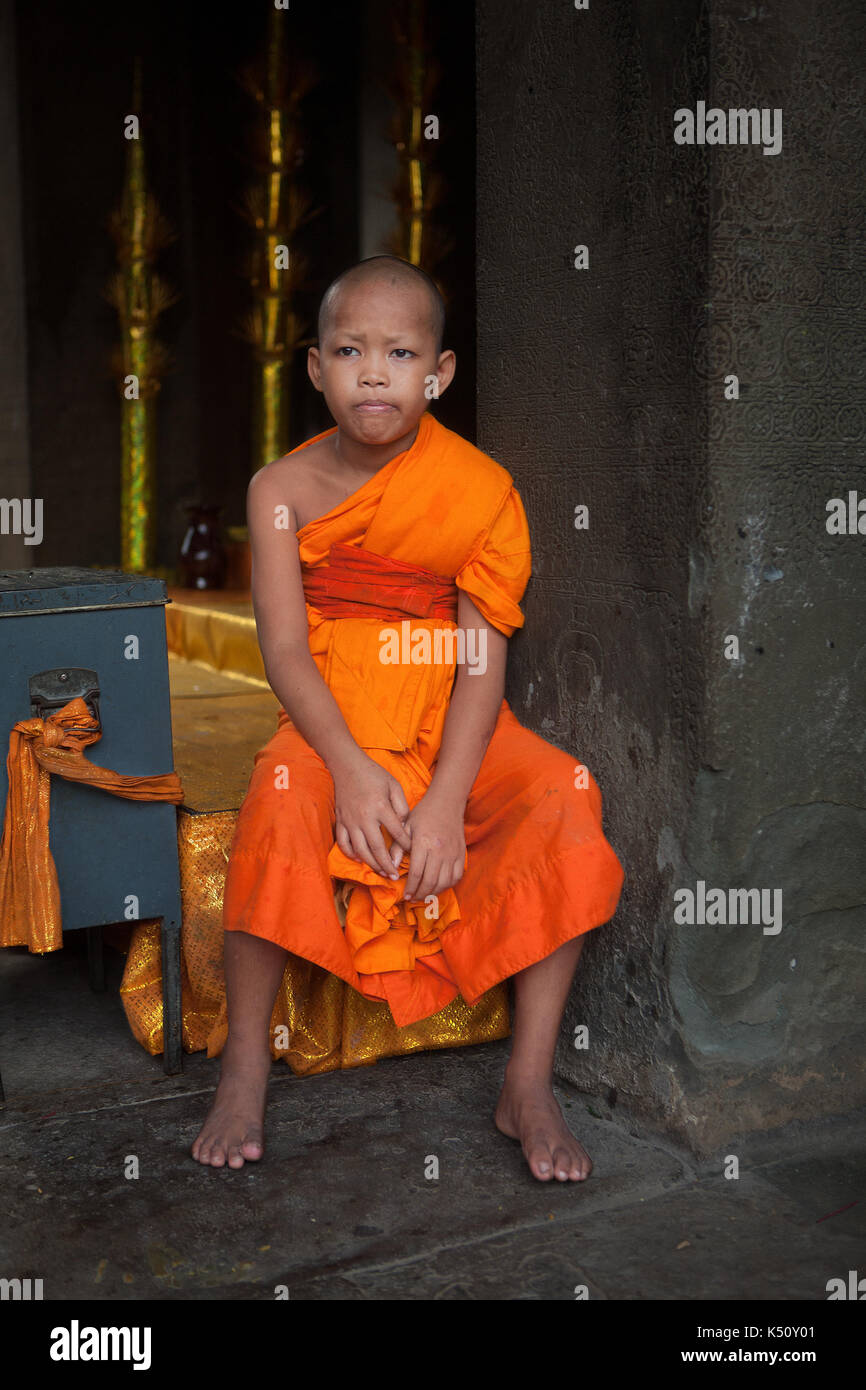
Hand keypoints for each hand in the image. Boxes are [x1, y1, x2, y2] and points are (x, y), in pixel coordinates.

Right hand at [332, 752, 411, 880]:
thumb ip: (401, 806)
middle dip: (387, 864)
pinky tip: (360, 859)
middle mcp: (364, 817)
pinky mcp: (340, 821)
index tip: (412, 853)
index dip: (405, 844)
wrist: (347, 766)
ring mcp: (350, 821)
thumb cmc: (373, 774)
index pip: (396, 832)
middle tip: (395, 877)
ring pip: (360, 849)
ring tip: (381, 872)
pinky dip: (351, 854)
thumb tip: (405, 825)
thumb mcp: (393, 785)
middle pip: (376, 847)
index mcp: (380, 807)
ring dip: (371, 864)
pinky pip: (343, 842)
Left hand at [397, 787, 465, 905]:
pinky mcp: (461, 854)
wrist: (447, 802)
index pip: (417, 873)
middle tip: (413, 899)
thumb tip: (391, 868)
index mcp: (424, 843)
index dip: (410, 887)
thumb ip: (397, 847)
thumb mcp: (406, 827)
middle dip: (420, 894)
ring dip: (433, 893)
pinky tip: (438, 886)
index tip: (405, 895)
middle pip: (430, 881)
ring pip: (444, 882)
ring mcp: (452, 853)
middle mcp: (439, 850)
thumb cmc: (423, 814)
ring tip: (424, 895)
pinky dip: (448, 885)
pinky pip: (456, 876)